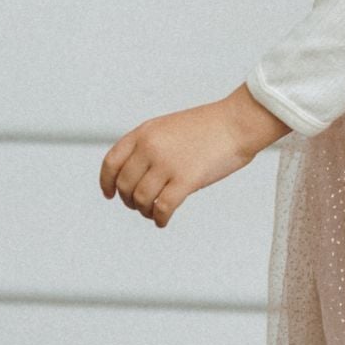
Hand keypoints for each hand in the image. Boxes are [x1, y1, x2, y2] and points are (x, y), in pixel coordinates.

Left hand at [99, 85, 289, 227]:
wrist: (237, 123)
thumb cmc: (209, 126)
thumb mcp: (168, 127)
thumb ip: (149, 145)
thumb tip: (137, 176)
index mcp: (145, 132)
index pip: (111, 162)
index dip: (107, 182)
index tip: (109, 194)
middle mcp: (151, 147)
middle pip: (125, 184)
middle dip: (129, 200)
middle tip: (139, 206)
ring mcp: (167, 163)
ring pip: (141, 199)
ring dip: (144, 211)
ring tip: (153, 213)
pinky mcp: (186, 179)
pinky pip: (163, 208)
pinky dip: (159, 219)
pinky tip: (163, 221)